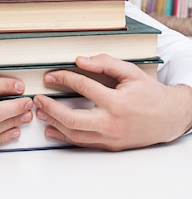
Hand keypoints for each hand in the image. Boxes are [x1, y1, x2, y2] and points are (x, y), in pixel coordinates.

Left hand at [33, 54, 191, 150]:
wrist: (169, 118)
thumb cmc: (149, 93)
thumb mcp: (130, 72)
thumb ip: (104, 63)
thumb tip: (79, 60)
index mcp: (116, 102)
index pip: (83, 87)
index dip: (64, 78)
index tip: (51, 75)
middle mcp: (112, 123)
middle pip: (72, 119)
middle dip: (51, 107)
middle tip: (37, 98)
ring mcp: (110, 137)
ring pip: (75, 134)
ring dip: (53, 123)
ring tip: (40, 112)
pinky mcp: (110, 146)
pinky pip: (83, 143)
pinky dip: (65, 136)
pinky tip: (53, 129)